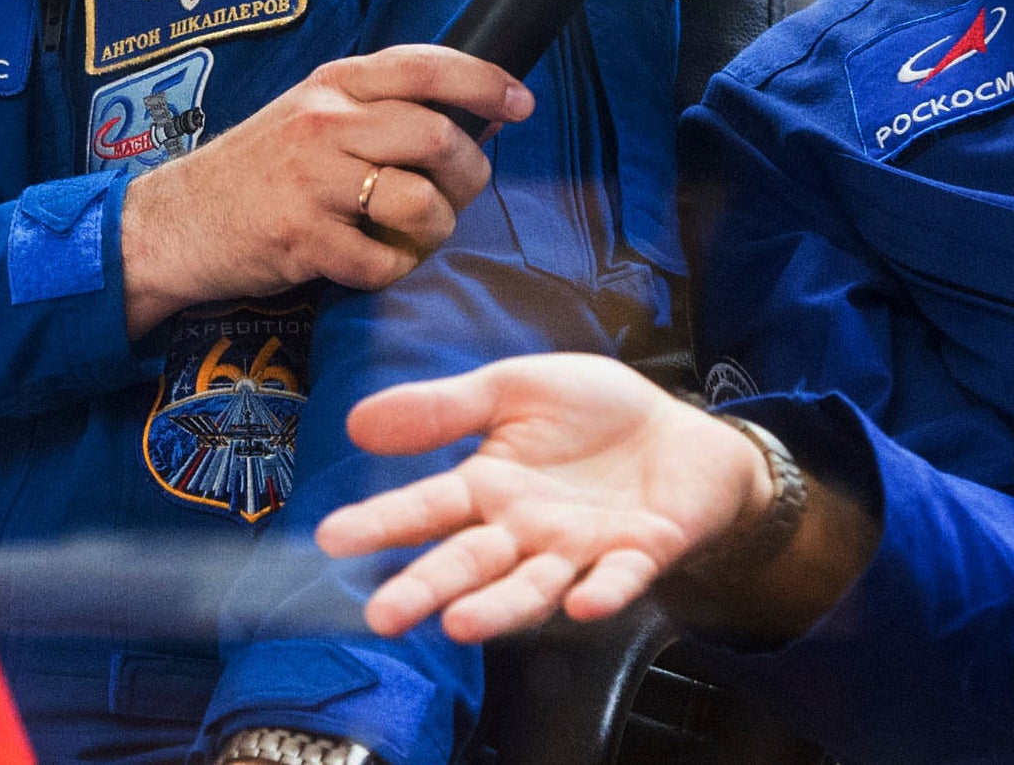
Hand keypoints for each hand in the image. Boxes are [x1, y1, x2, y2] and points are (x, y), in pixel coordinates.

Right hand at [119, 45, 526, 337]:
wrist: (174, 224)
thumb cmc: (256, 171)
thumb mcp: (313, 115)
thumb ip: (381, 108)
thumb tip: (478, 113)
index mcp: (333, 84)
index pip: (426, 66)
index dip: (486, 82)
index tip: (520, 103)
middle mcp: (324, 122)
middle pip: (439, 138)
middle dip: (470, 176)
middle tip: (459, 194)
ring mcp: (311, 180)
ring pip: (421, 203)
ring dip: (436, 230)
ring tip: (414, 236)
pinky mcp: (300, 238)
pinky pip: (382, 262)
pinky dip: (391, 271)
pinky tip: (371, 262)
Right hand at [315, 353, 765, 642]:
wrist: (681, 432)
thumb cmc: (593, 413)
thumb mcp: (514, 388)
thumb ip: (445, 408)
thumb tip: (357, 422)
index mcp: (490, 488)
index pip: (427, 508)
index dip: (382, 523)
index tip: (332, 539)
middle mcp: (526, 531)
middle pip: (468, 564)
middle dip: (425, 588)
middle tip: (381, 616)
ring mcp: (581, 549)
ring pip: (533, 587)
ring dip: (499, 608)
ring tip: (458, 624)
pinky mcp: (640, 554)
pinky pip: (619, 578)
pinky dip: (602, 592)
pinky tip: (582, 603)